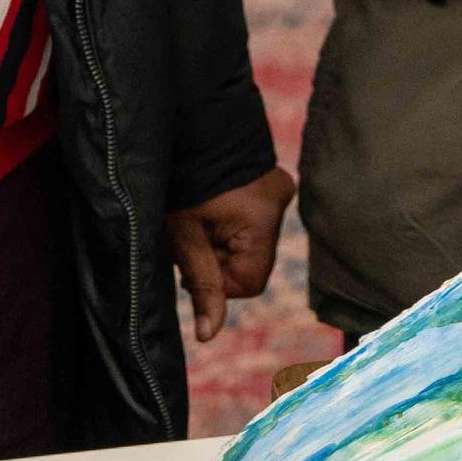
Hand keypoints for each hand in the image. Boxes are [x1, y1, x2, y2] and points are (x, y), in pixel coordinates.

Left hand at [167, 167, 295, 342]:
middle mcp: (281, 204)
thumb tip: (208, 336)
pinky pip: (254, 224)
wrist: (190, 124)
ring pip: (252, 245)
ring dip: (226, 244)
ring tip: (202, 221)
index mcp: (262, 219)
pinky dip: (233, 227)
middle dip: (220, 260)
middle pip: (252, 264)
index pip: (249, 282)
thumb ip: (202, 285)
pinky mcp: (273, 185)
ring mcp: (280, 191)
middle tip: (194, 237)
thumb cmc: (181, 183)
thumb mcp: (184, 236)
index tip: (194, 259)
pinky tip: (215, 213)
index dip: (218, 280)